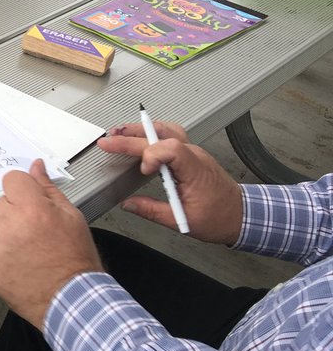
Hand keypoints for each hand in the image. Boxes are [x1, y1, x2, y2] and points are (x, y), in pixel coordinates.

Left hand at [0, 159, 100, 329]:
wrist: (72, 301)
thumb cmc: (76, 261)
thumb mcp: (71, 217)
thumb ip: (48, 188)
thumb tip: (36, 166)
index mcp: (31, 209)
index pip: (12, 179)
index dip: (24, 189)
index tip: (33, 201)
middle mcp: (9, 226)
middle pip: (3, 202)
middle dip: (17, 210)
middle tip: (38, 231)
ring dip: (7, 230)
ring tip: (31, 249)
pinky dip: (1, 251)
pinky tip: (21, 262)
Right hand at [100, 121, 242, 243]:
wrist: (242, 215)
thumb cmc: (219, 218)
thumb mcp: (183, 221)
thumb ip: (152, 211)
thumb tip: (128, 205)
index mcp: (195, 170)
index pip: (171, 148)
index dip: (151, 155)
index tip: (144, 171)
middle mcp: (194, 155)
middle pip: (160, 135)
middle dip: (131, 138)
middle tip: (108, 141)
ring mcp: (193, 152)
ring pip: (166, 128)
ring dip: (141, 129)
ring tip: (119, 133)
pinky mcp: (191, 154)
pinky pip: (170, 134)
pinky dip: (152, 132)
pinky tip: (140, 136)